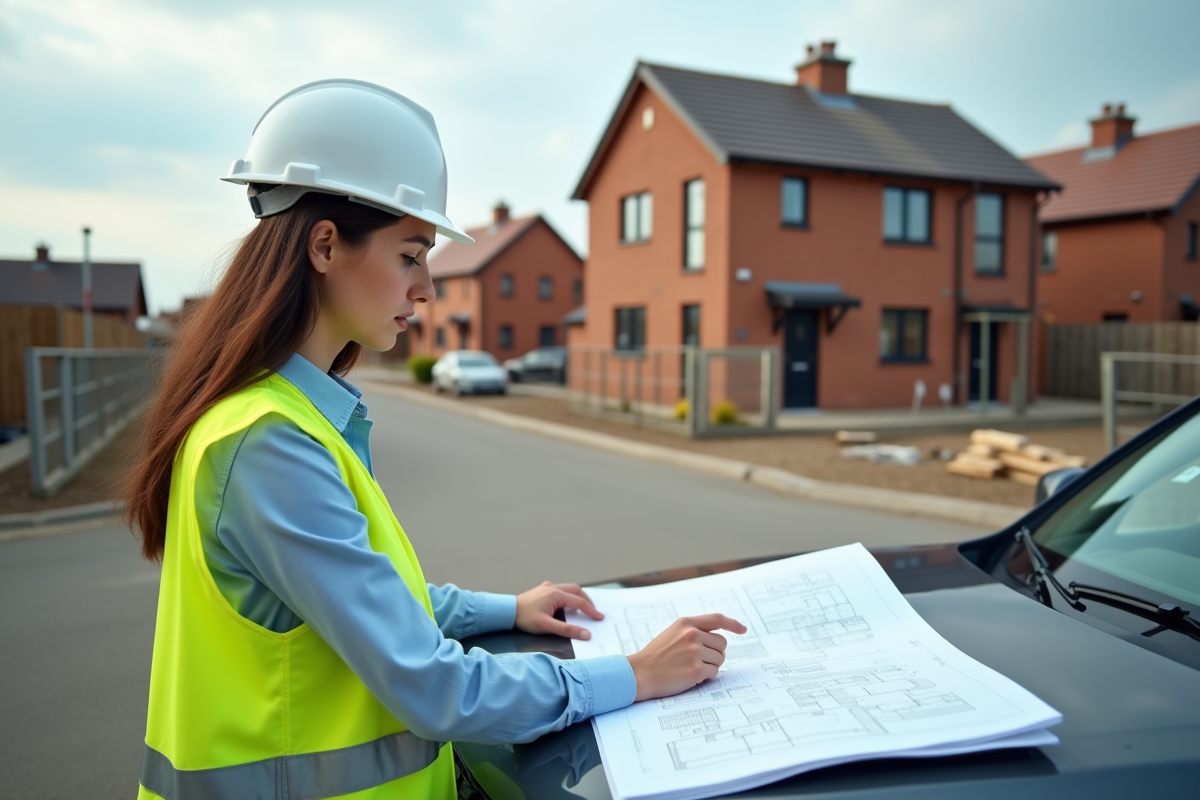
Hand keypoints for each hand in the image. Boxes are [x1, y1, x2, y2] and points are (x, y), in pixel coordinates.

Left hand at [515, 581, 604, 639]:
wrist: (507, 611)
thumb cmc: (525, 618)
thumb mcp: (547, 626)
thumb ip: (567, 630)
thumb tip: (585, 634)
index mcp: (556, 594)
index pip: (579, 602)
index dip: (591, 611)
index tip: (599, 617)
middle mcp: (553, 587)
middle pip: (577, 591)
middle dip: (587, 601)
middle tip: (594, 611)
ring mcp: (547, 587)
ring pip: (569, 588)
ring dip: (578, 597)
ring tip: (584, 607)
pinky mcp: (543, 589)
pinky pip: (561, 589)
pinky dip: (569, 595)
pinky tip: (568, 603)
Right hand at [626, 614, 747, 701]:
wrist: (641, 673)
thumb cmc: (656, 656)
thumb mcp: (672, 633)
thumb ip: (693, 630)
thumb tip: (717, 637)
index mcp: (686, 623)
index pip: (717, 619)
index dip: (733, 624)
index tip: (743, 629)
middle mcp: (692, 635)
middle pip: (722, 644)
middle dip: (715, 653)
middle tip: (699, 660)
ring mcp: (695, 652)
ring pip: (719, 659)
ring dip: (710, 666)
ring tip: (690, 667)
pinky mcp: (696, 670)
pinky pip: (713, 673)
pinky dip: (705, 676)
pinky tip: (690, 676)